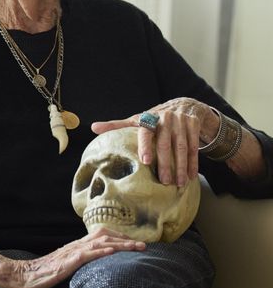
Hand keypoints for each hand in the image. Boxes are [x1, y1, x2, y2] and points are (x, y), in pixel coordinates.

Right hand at [5, 228, 145, 287]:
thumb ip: (77, 265)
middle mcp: (75, 246)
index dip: (120, 237)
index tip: (135, 243)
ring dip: (120, 244)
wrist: (21, 277)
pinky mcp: (65, 263)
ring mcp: (70, 253)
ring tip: (137, 247)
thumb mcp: (64, 268)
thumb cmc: (40, 275)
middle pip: (105, 236)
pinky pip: (86, 255)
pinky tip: (112, 253)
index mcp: (75, 247)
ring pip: (100, 243)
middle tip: (144, 246)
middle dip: (126, 239)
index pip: (102, 236)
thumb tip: (92, 269)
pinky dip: (101, 252)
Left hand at [91, 97, 218, 186]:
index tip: (145, 161)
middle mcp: (166, 118)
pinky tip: (191, 176)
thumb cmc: (155, 118)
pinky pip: (194, 147)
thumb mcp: (137, 119)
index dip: (145, 145)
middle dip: (166, 164)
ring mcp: (181, 121)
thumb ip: (117, 125)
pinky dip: (193, 162)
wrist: (184, 105)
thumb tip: (93, 127)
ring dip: (181, 166)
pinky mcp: (193, 125)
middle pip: (166, 144)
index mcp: (149, 118)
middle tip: (164, 182)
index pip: (146, 131)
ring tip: (179, 183)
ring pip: (182, 147)